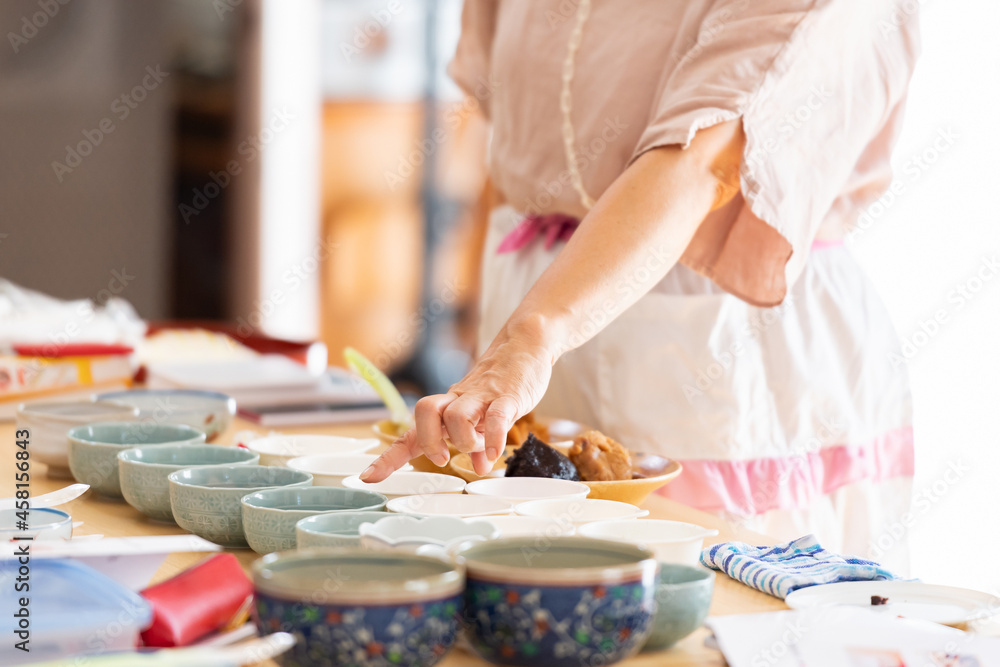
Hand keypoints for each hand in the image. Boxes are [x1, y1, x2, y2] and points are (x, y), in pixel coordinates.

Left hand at [361, 318, 554, 481]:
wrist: (525, 346)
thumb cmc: (501, 382)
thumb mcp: (485, 415)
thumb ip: (479, 441)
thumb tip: (480, 465)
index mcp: (448, 407)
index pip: (412, 432)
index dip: (389, 456)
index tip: (368, 477)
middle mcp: (458, 399)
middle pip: (424, 411)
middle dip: (428, 441)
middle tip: (443, 457)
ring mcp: (482, 396)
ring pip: (456, 416)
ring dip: (465, 440)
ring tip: (481, 449)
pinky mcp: (507, 396)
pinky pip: (496, 417)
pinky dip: (493, 438)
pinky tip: (495, 453)